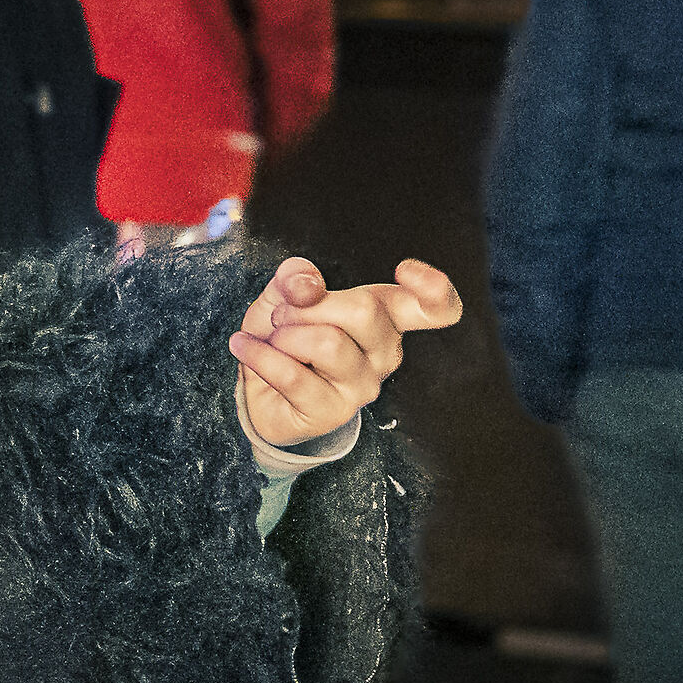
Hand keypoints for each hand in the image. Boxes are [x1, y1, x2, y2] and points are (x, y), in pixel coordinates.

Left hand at [230, 257, 461, 448]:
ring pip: (327, 342)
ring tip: (271, 338)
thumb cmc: (285, 335)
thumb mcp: (285, 294)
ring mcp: (362, 386)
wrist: (257, 390)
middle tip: (284, 314)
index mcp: (387, 316)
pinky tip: (244, 347)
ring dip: (283, 334)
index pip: (438, 308)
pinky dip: (259, 355)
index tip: (405, 270)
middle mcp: (385, 353)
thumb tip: (306, 284)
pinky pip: (293, 374)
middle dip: (310, 303)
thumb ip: (296, 279)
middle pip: (365, 310)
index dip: (434, 288)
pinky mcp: (332, 412)